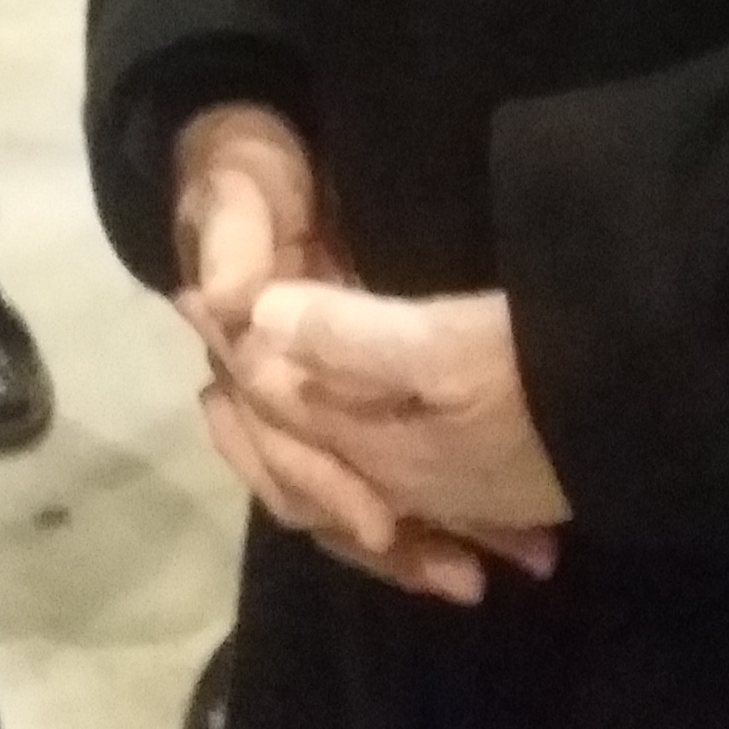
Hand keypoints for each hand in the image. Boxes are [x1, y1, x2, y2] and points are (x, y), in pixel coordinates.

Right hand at [172, 107, 539, 602]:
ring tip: (495, 572)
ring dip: (420, 542)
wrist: (263, 153)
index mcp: (243, 366)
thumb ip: (234, 236)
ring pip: (358, 497)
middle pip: (324, 494)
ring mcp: (316, 404)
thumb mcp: (236, 189)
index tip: (382, 525)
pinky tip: (495, 544)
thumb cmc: (250, 174)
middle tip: (464, 575)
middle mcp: (274, 401)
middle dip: (391, 541)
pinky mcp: (357, 402)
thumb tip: (232, 303)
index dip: (328, 487)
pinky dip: (436, 511)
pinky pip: (389, 473)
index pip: (280, 449)